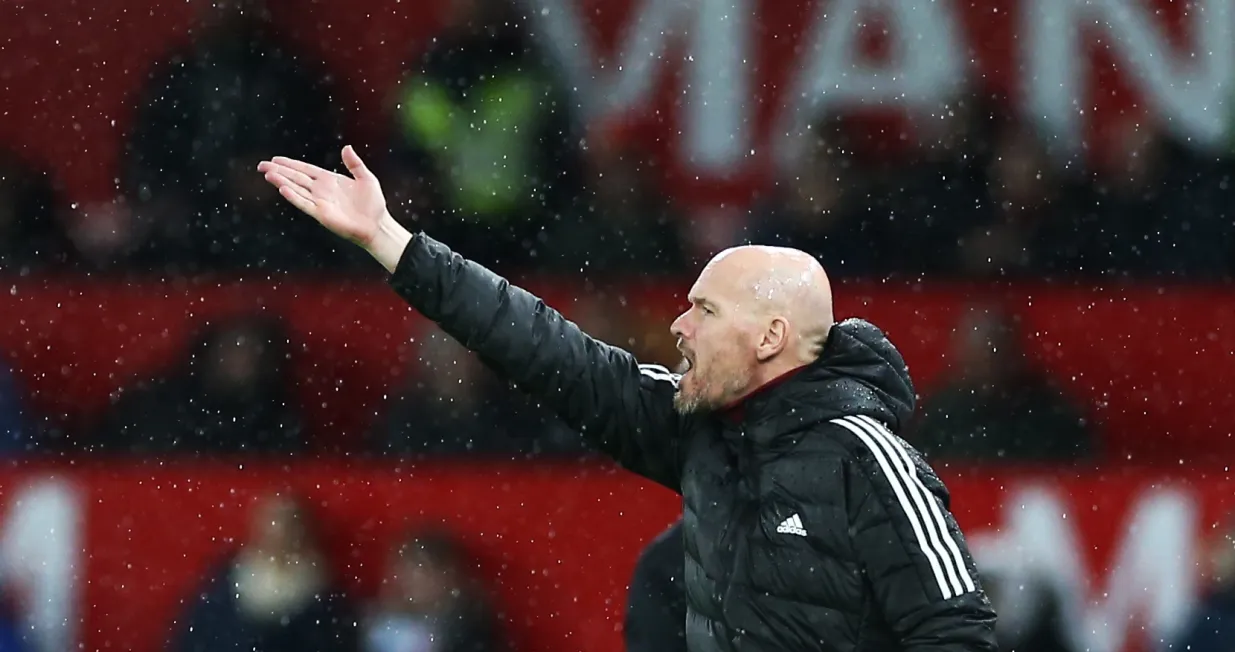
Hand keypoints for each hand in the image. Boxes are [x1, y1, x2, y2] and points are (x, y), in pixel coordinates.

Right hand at [258, 146, 411, 271]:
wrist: (377, 225)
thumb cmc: (373, 204)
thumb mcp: (366, 178)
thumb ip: (355, 163)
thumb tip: (346, 147)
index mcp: (329, 180)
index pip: (305, 169)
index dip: (290, 164)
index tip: (275, 159)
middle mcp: (321, 190)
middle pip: (296, 178)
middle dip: (279, 171)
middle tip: (262, 165)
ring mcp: (320, 202)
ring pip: (296, 189)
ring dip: (282, 181)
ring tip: (268, 174)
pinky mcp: (322, 214)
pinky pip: (305, 204)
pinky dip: (294, 197)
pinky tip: (283, 189)